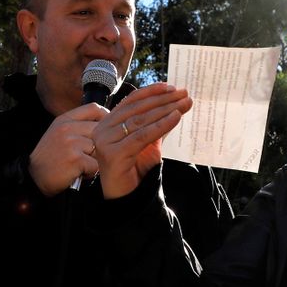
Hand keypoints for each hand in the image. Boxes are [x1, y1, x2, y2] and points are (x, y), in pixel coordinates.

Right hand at [28, 103, 104, 195]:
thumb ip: (77, 125)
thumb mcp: (59, 133)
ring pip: (99, 149)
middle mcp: (67, 128)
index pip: (94, 108)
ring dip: (94, 160)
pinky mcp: (76, 159)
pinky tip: (79, 173)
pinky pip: (96, 164)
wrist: (34, 178)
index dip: (105, 117)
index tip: (106, 129)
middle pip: (99, 130)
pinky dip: (90, 172)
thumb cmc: (50, 158)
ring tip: (81, 165)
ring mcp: (71, 143)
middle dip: (98, 145)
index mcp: (64, 120)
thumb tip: (105, 122)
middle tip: (87, 156)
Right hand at [93, 83, 192, 198]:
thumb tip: (176, 106)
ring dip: (165, 110)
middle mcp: (102, 130)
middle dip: (163, 100)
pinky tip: (176, 118)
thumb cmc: (134, 171)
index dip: (151, 92)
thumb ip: (155, 125)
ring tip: (184, 104)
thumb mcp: (146, 143)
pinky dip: (161, 125)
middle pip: (137, 109)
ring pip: (140, 120)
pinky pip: (141, 136)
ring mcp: (105, 142)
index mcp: (107, 123)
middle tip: (184, 94)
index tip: (171, 87)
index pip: (131, 101)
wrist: (125, 199)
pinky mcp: (113, 154)